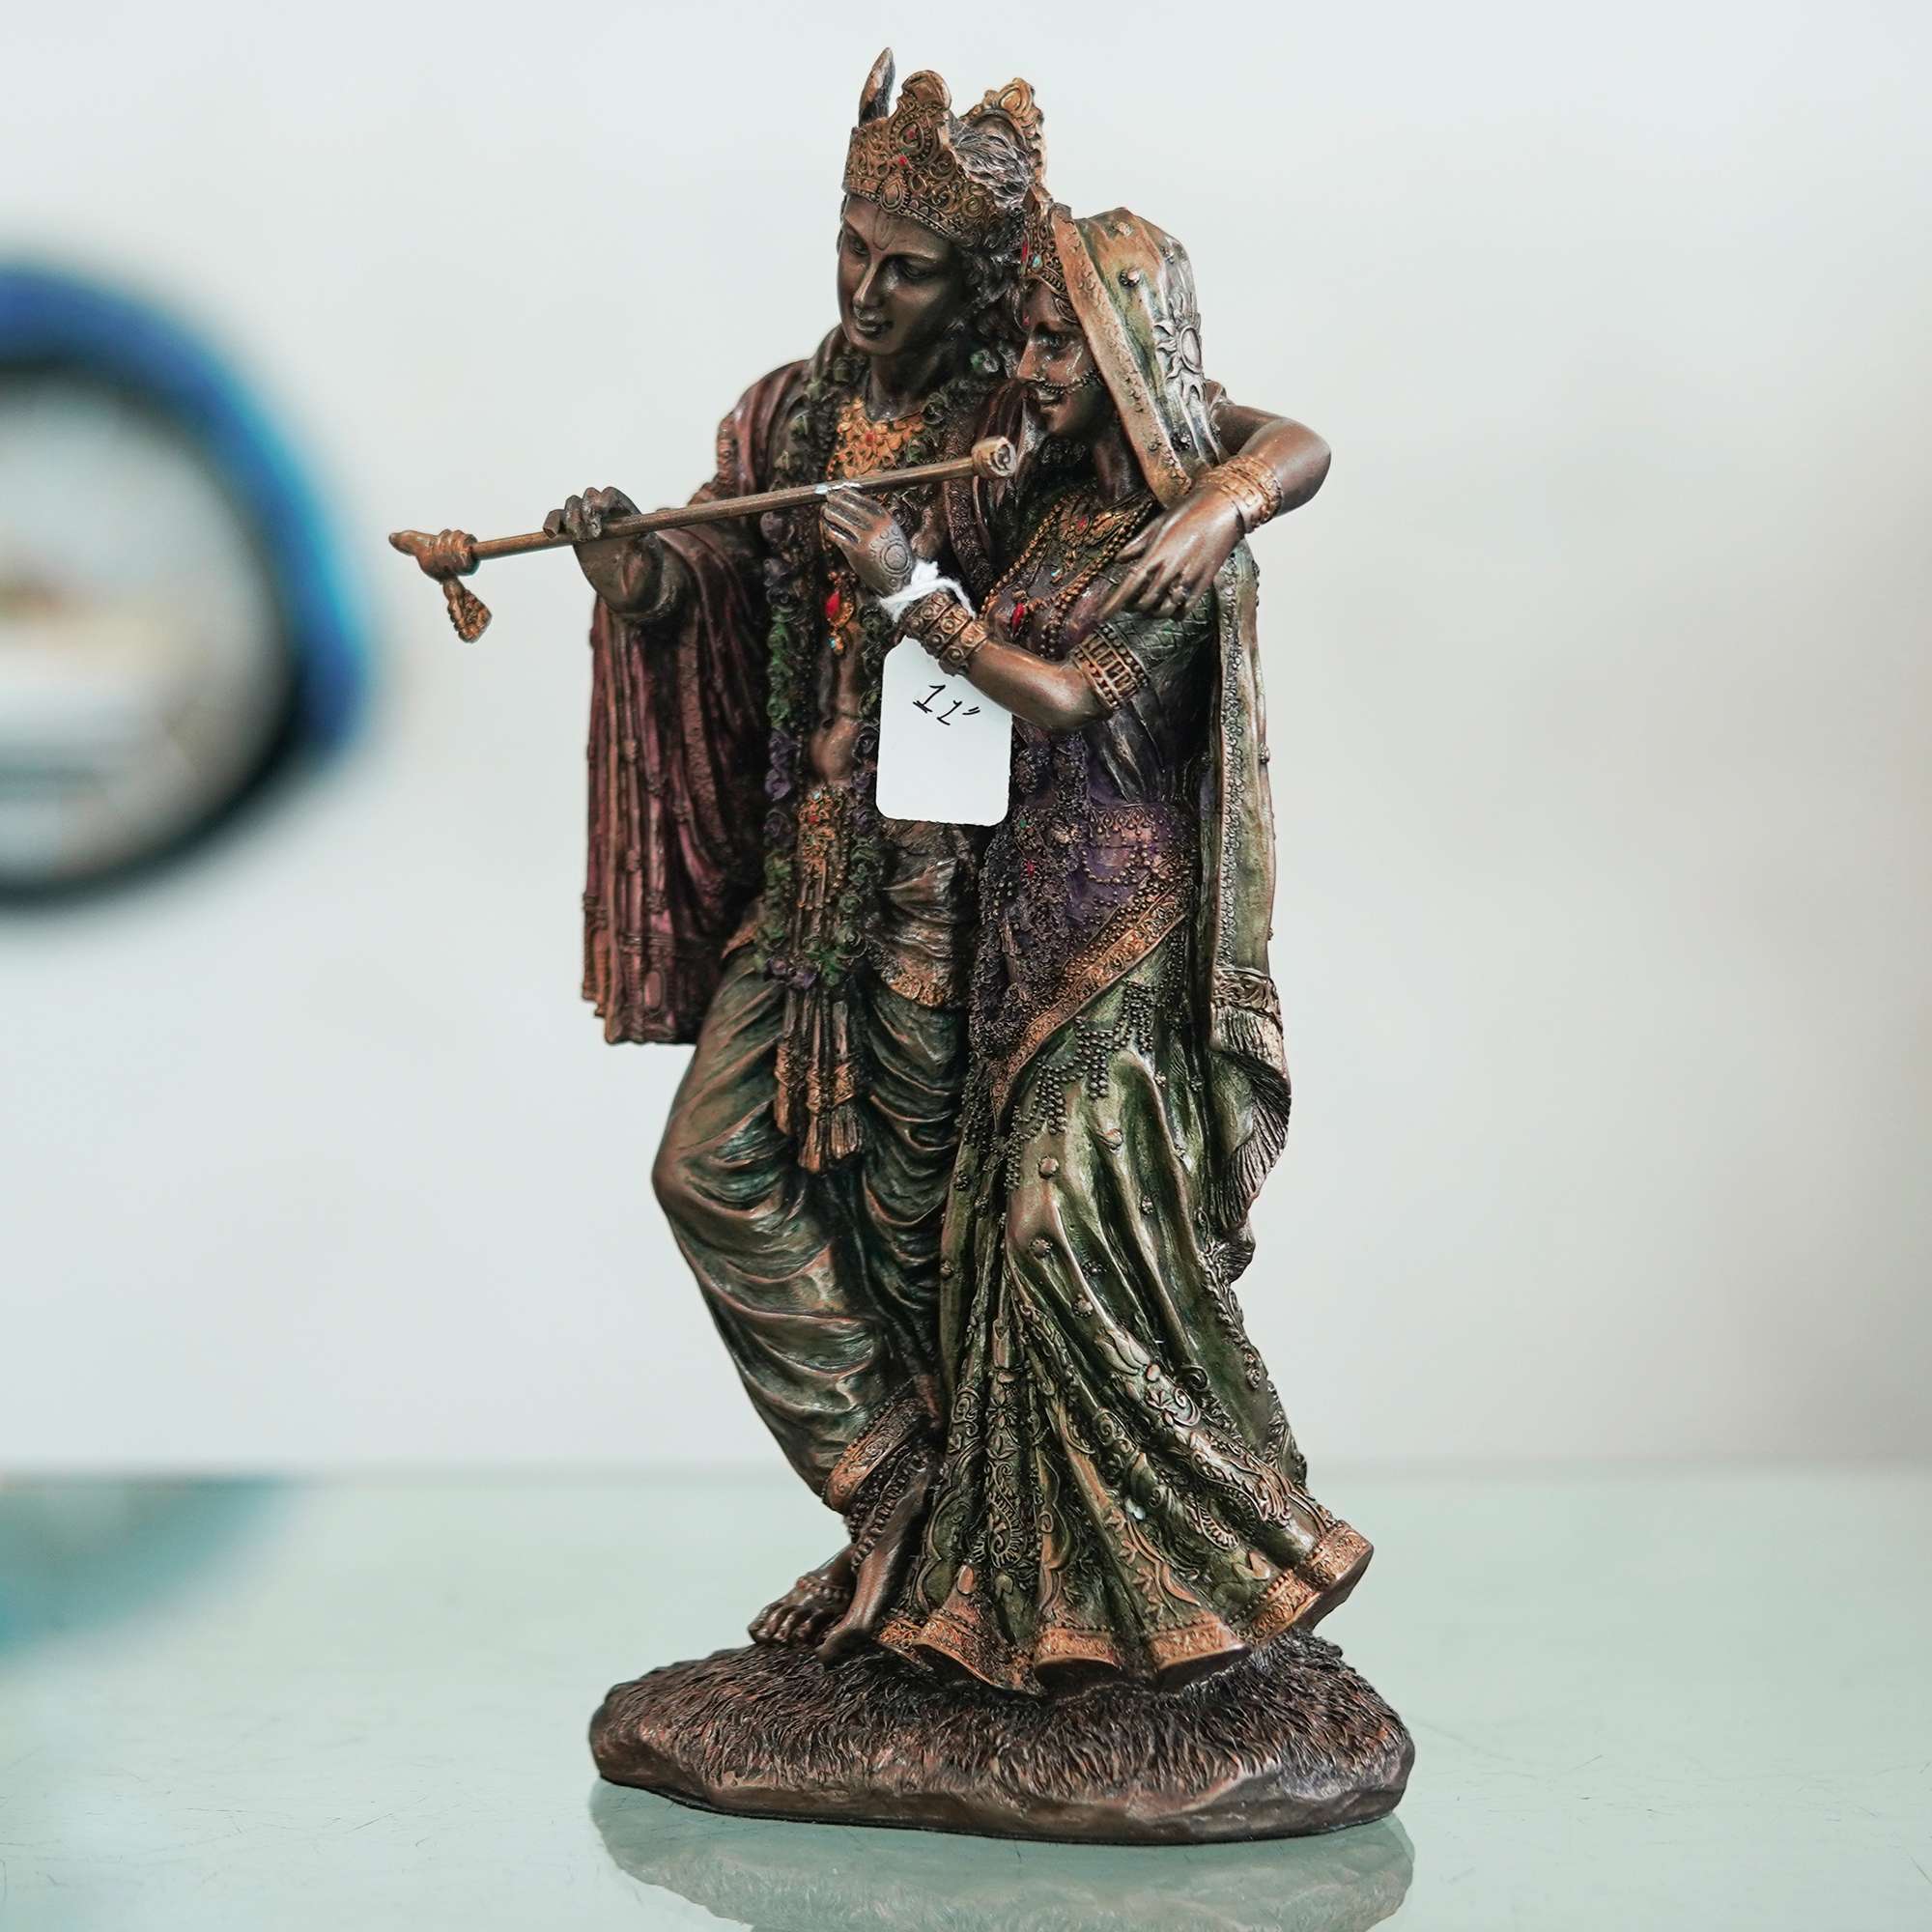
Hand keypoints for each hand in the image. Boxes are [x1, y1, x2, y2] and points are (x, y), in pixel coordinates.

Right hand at [544, 485, 664, 613]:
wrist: (629, 594)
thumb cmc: (646, 578)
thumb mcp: (653, 567)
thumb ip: (651, 552)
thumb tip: (644, 536)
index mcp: (627, 516)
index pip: (612, 496)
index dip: (603, 500)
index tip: (598, 512)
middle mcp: (607, 515)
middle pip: (589, 496)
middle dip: (585, 510)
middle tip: (589, 535)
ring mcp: (589, 522)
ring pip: (573, 505)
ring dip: (570, 516)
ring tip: (578, 538)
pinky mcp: (573, 533)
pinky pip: (558, 520)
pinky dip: (551, 522)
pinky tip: (550, 533)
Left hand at [821, 488, 915, 596]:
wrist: (899, 577)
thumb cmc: (893, 553)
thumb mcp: (891, 530)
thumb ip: (876, 519)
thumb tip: (856, 506)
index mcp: (885, 518)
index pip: (863, 500)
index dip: (849, 493)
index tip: (841, 489)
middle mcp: (874, 527)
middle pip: (850, 507)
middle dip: (837, 500)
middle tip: (829, 496)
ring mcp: (864, 539)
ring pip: (841, 520)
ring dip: (831, 513)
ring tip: (825, 510)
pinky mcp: (855, 552)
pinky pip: (838, 537)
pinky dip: (830, 530)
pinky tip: (827, 527)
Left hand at [1096, 487, 1241, 622]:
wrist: (1223, 508)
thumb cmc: (1189, 511)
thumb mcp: (1158, 523)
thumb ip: (1138, 544)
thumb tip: (1119, 559)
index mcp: (1156, 554)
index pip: (1129, 586)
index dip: (1114, 604)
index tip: (1101, 616)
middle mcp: (1171, 570)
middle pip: (1144, 603)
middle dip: (1132, 607)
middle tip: (1129, 602)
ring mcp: (1189, 579)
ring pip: (1163, 610)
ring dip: (1152, 611)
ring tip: (1148, 603)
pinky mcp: (1204, 584)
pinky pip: (1184, 611)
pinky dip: (1173, 613)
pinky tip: (1169, 604)